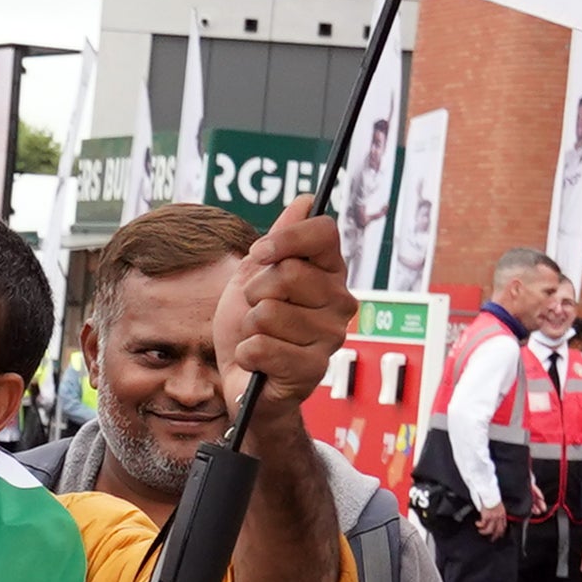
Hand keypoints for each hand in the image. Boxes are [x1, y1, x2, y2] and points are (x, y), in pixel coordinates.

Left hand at [213, 203, 354, 396]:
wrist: (241, 380)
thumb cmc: (250, 327)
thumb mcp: (255, 275)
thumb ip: (280, 239)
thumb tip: (305, 201)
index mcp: (330, 273)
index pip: (324, 233)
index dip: (285, 239)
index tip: (259, 253)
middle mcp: (339, 302)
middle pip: (289, 273)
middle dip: (255, 292)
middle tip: (256, 310)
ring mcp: (329, 337)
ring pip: (269, 313)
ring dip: (250, 327)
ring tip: (260, 338)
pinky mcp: (312, 370)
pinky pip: (261, 346)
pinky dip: (247, 353)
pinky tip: (258, 361)